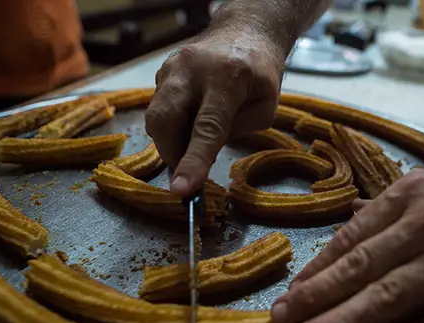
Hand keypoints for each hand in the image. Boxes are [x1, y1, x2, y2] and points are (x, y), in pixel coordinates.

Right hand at [146, 28, 285, 195]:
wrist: (245, 31)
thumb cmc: (260, 72)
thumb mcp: (267, 106)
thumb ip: (237, 131)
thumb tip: (203, 153)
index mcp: (227, 77)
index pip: (206, 127)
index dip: (193, 161)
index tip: (182, 190)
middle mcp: (191, 69)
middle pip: (165, 121)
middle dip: (172, 154)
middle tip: (188, 171)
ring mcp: (171, 67)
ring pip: (156, 117)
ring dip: (172, 140)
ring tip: (195, 140)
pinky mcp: (162, 71)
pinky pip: (159, 108)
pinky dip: (172, 125)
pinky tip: (191, 120)